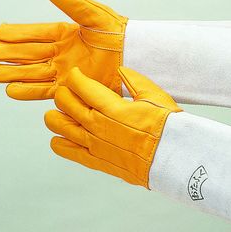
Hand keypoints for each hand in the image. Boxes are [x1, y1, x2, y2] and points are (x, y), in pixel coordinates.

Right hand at [0, 0, 127, 99]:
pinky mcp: (70, 87)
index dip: (17, 34)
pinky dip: (29, 91)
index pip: (35, 33)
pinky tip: (12, 90)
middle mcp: (61, 53)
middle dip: (9, 54)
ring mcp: (64, 71)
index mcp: (65, 34)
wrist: (132, 56)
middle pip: (29, 54)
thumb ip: (72, 4)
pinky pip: (45, 90)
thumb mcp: (95, 15)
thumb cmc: (117, 33)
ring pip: (32, 73)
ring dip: (14, 74)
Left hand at [44, 66, 181, 186]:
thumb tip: (120, 70)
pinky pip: (66, 151)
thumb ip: (134, 80)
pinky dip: (59, 142)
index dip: (74, 77)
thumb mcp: (154, 95)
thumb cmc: (167, 127)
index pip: (79, 86)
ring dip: (56, 116)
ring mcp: (94, 145)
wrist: (173, 158)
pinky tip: (61, 137)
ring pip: (59, 125)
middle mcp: (97, 125)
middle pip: (64, 102)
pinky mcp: (96, 161)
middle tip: (71, 92)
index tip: (77, 75)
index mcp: (111, 106)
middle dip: (64, 93)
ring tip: (63, 112)